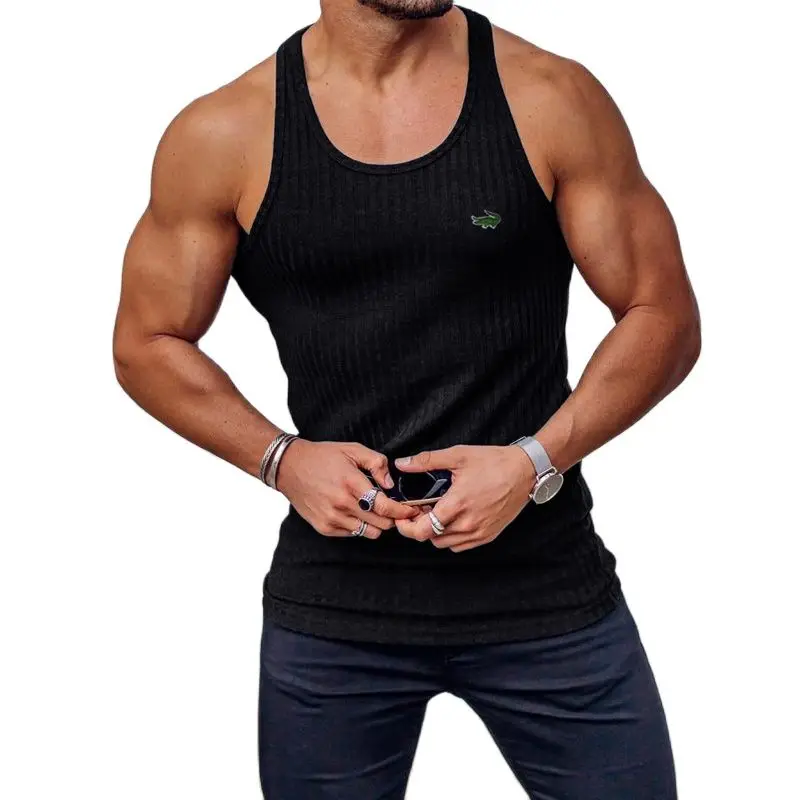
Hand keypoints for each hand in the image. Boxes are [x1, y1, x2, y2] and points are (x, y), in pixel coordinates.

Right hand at [276, 439, 421, 538]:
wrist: (289, 467)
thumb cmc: (322, 457)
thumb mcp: (352, 449)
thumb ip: (377, 463)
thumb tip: (391, 483)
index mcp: (351, 483)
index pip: (385, 506)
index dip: (403, 510)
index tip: (412, 509)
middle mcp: (341, 504)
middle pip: (381, 523)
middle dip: (393, 517)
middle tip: (396, 510)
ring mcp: (332, 518)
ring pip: (369, 532)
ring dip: (377, 524)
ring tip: (375, 511)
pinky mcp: (324, 527)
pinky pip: (353, 534)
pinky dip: (360, 526)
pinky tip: (356, 512)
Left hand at [393, 444, 534, 551]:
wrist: (525, 471)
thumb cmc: (493, 462)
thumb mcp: (458, 456)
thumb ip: (426, 461)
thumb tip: (402, 463)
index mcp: (457, 504)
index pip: (422, 530)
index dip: (407, 527)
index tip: (403, 516)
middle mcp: (468, 524)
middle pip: (431, 538)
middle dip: (419, 527)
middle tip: (419, 511)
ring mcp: (479, 532)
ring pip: (445, 544)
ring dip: (435, 532)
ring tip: (436, 513)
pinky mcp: (488, 535)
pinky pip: (461, 546)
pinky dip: (451, 537)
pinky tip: (452, 520)